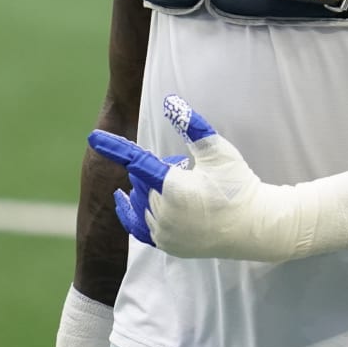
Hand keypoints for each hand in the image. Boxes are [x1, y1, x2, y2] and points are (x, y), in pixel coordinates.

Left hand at [90, 95, 300, 261]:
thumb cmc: (238, 185)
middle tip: (188, 169)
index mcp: (173, 188)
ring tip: (184, 188)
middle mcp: (163, 212)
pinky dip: (130, 212)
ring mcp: (164, 232)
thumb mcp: (218, 151)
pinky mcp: (167, 245)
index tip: (93, 136)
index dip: (114, 147)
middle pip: (141, 181)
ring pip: (140, 201)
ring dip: (153, 190)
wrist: (254, 227)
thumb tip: (170, 101)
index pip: (136, 161)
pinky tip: (122, 199)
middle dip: (157, 170)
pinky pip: (137, 226)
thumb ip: (192, 126)